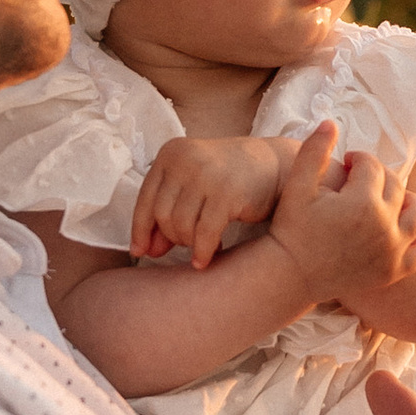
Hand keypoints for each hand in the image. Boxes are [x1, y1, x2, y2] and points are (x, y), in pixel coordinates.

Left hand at [131, 133, 283, 268]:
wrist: (275, 167)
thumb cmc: (229, 179)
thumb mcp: (194, 186)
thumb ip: (169, 212)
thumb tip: (146, 250)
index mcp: (170, 153)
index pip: (145, 199)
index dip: (140, 230)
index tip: (140, 251)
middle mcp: (185, 159)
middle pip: (162, 214)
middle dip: (171, 237)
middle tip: (185, 245)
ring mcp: (206, 174)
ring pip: (181, 225)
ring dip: (189, 244)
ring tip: (200, 246)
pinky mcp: (227, 192)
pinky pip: (204, 233)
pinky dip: (202, 251)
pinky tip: (205, 260)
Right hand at [270, 132, 415, 311]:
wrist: (291, 275)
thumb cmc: (291, 229)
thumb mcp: (297, 186)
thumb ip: (314, 151)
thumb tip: (330, 122)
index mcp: (362, 201)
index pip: (372, 166)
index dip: (358, 160)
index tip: (346, 164)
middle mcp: (384, 226)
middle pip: (395, 186)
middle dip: (378, 177)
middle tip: (358, 183)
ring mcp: (393, 251)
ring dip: (405, 202)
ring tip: (382, 202)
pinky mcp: (394, 271)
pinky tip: (397, 230)